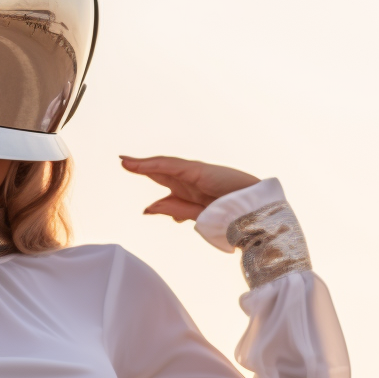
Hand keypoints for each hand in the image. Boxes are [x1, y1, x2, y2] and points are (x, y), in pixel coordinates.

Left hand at [120, 155, 258, 221]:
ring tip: (125, 162)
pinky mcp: (197, 170)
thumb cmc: (231, 214)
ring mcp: (194, 174)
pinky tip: (137, 165)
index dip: (156, 194)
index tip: (146, 208)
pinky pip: (170, 166)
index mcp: (193, 193)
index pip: (168, 188)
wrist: (254, 211)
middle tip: (125, 163)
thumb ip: (174, 208)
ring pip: (163, 166)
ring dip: (143, 164)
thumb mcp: (196, 215)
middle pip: (162, 172)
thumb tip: (147, 208)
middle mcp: (191, 181)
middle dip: (143, 168)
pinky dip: (152, 165)